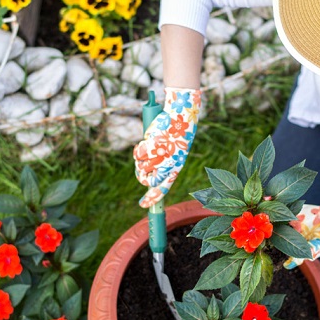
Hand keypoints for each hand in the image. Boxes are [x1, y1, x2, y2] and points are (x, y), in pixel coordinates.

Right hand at [133, 87, 200, 207]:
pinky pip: (138, 154)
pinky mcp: (152, 148)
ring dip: (141, 158)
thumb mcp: (174, 153)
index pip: (163, 189)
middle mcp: (169, 165)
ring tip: (150, 147)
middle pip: (147, 180)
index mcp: (176, 168)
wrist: (181, 115)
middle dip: (141, 175)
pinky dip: (139, 148)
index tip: (142, 205)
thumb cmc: (177, 133)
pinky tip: (147, 140)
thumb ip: (163, 164)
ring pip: (141, 166)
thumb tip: (147, 175)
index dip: (152, 199)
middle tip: (141, 166)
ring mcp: (160, 157)